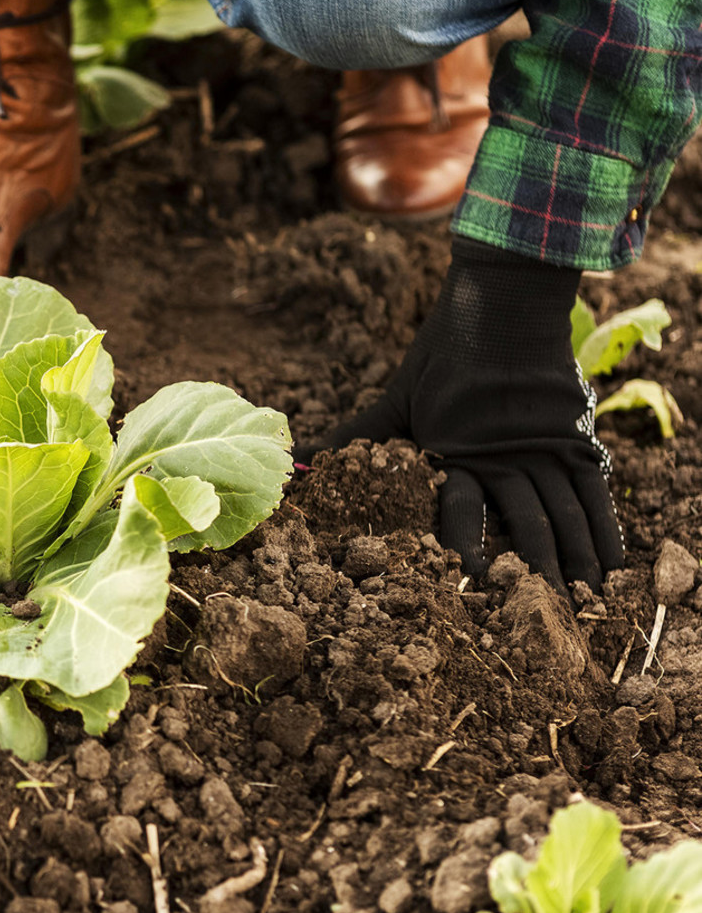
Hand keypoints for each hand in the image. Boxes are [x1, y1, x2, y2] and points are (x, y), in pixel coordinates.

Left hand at [301, 237, 623, 590]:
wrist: (504, 301)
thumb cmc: (444, 351)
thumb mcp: (396, 397)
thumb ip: (353, 435)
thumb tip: (299, 462)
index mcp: (457, 450)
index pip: (462, 506)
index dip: (466, 542)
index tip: (467, 577)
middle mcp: (504, 454)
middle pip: (524, 519)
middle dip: (532, 568)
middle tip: (539, 611)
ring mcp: (544, 445)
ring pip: (565, 510)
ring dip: (575, 557)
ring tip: (580, 599)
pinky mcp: (575, 435)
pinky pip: (596, 487)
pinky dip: (606, 525)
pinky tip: (613, 562)